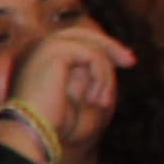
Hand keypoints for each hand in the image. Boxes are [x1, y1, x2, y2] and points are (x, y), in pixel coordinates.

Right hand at [0, 20, 131, 163]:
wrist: (32, 129)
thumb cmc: (51, 121)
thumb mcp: (74, 93)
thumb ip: (86, 72)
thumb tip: (110, 58)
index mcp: (38, 55)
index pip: (75, 39)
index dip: (101, 47)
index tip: (124, 61)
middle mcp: (38, 45)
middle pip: (84, 34)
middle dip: (111, 47)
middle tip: (131, 62)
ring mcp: (45, 45)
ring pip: (92, 47)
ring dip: (105, 76)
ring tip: (103, 102)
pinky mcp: (54, 50)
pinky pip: (92, 55)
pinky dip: (101, 77)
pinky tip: (96, 100)